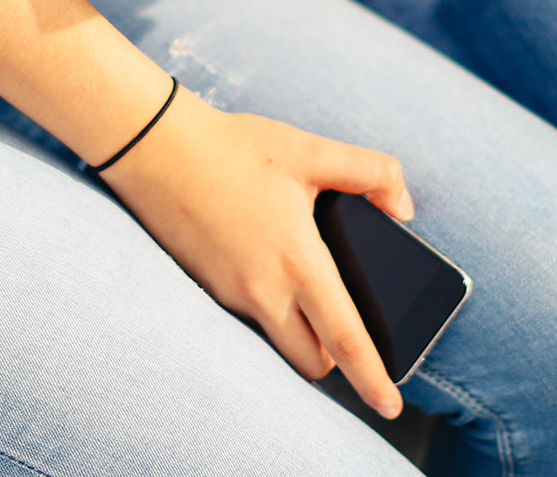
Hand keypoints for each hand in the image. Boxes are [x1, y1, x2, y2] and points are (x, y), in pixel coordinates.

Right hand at [97, 89, 414, 416]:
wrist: (153, 147)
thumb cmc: (233, 147)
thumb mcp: (311, 150)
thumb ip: (371, 172)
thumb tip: (403, 207)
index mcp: (298, 263)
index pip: (345, 340)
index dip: (373, 379)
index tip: (392, 408)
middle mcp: (263, 291)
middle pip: (310, 360)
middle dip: (335, 358)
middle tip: (352, 331)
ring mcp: (230, 294)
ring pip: (278, 341)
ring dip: (301, 334)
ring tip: (316, 292)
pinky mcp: (208, 286)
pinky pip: (250, 317)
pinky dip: (272, 308)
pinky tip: (272, 264)